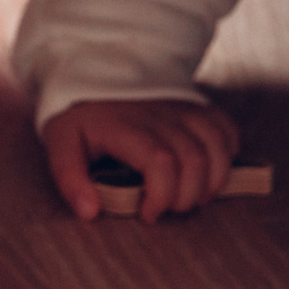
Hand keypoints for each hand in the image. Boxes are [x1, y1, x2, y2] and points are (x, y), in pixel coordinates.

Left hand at [41, 97, 240, 223]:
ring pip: (215, 145)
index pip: (159, 160)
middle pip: (193, 158)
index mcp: (123, 124)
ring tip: (192, 197)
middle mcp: (157, 113)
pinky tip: (208, 171)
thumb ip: (69, 178)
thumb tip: (90, 212)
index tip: (148, 214)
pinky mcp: (195, 105)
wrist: (93, 75)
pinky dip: (226, 155)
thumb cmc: (80, 118)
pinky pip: (225, 129)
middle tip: (168, 208)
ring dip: (212, 181)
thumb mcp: (61, 143)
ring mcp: (180, 106)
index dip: (162, 195)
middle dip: (187, 196)